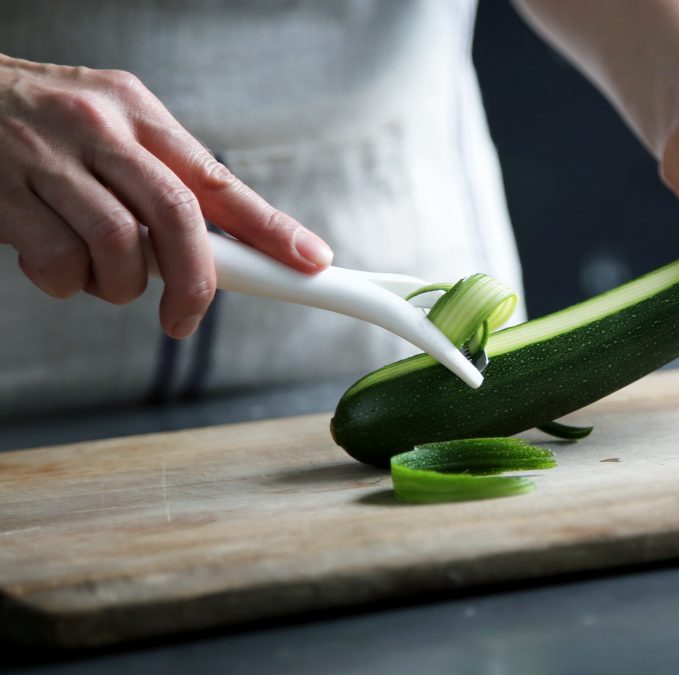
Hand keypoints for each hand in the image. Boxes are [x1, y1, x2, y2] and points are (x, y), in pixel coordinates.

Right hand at [0, 54, 332, 337]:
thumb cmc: (43, 124)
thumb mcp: (111, 127)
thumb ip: (162, 177)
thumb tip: (229, 246)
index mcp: (137, 113)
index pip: (219, 179)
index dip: (271, 227)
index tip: (310, 261)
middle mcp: (98, 128)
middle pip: (177, 216)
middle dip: (195, 280)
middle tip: (185, 318)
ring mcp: (48, 160)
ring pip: (118, 246)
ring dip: (121, 284)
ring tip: (104, 276)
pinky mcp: (3, 195)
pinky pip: (59, 263)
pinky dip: (68, 284)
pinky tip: (56, 266)